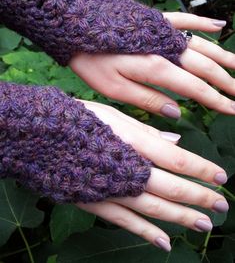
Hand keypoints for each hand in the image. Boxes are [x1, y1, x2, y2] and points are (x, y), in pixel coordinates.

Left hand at [69, 13, 234, 117]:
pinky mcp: (155, 20)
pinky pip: (185, 20)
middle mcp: (166, 48)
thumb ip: (148, 100)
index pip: (195, 88)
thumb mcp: (115, 89)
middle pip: (204, 67)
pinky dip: (203, 24)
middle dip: (225, 82)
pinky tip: (219, 27)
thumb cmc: (91, 61)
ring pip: (202, 45)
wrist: (75, 28)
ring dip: (223, 57)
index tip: (232, 109)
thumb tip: (176, 113)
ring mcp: (162, 31)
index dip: (216, 100)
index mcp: (157, 68)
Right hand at [75, 100, 228, 251]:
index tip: (221, 176)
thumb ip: (146, 131)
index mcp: (131, 142)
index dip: (201, 169)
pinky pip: (125, 222)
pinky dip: (146, 232)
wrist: (41, 136)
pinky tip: (164, 241)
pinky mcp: (95, 203)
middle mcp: (125, 168)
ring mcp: (110, 189)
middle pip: (171, 186)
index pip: (176, 158)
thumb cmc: (80, 121)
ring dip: (181, 217)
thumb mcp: (113, 116)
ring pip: (154, 208)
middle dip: (199, 196)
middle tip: (222, 205)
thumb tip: (176, 140)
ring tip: (203, 223)